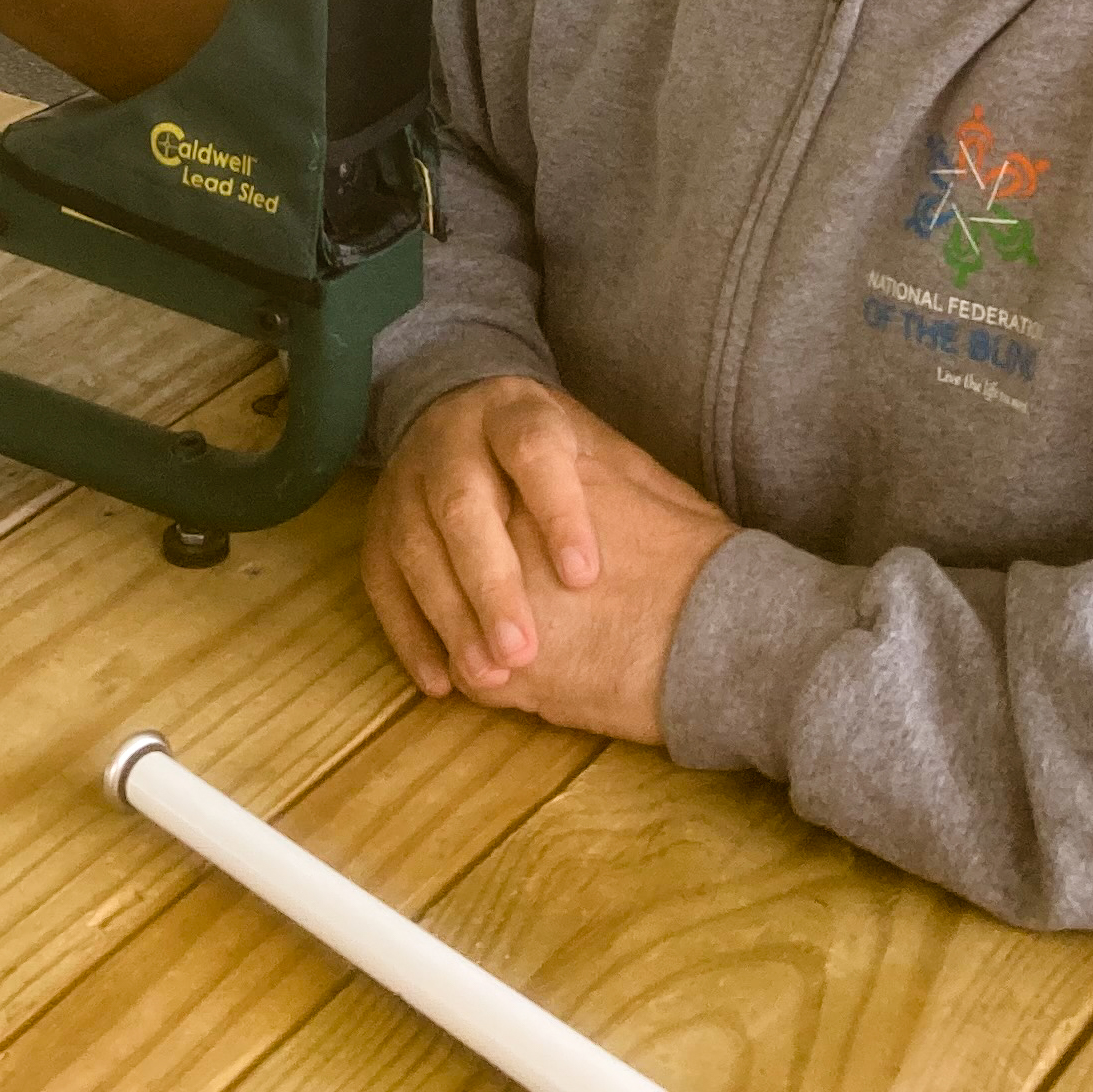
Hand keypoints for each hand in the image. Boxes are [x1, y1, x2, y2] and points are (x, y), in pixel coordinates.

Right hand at [362, 378, 722, 707]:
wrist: (462, 411)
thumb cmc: (556, 454)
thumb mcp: (601, 451)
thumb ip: (638, 489)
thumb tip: (716, 546)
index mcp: (516, 411)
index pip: (534, 450)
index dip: (559, 510)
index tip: (585, 576)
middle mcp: (451, 437)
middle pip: (462, 503)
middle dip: (490, 580)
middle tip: (523, 651)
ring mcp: (405, 478)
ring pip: (414, 544)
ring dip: (447, 615)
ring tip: (487, 678)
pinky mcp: (376, 522)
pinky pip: (380, 578)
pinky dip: (406, 632)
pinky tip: (440, 681)